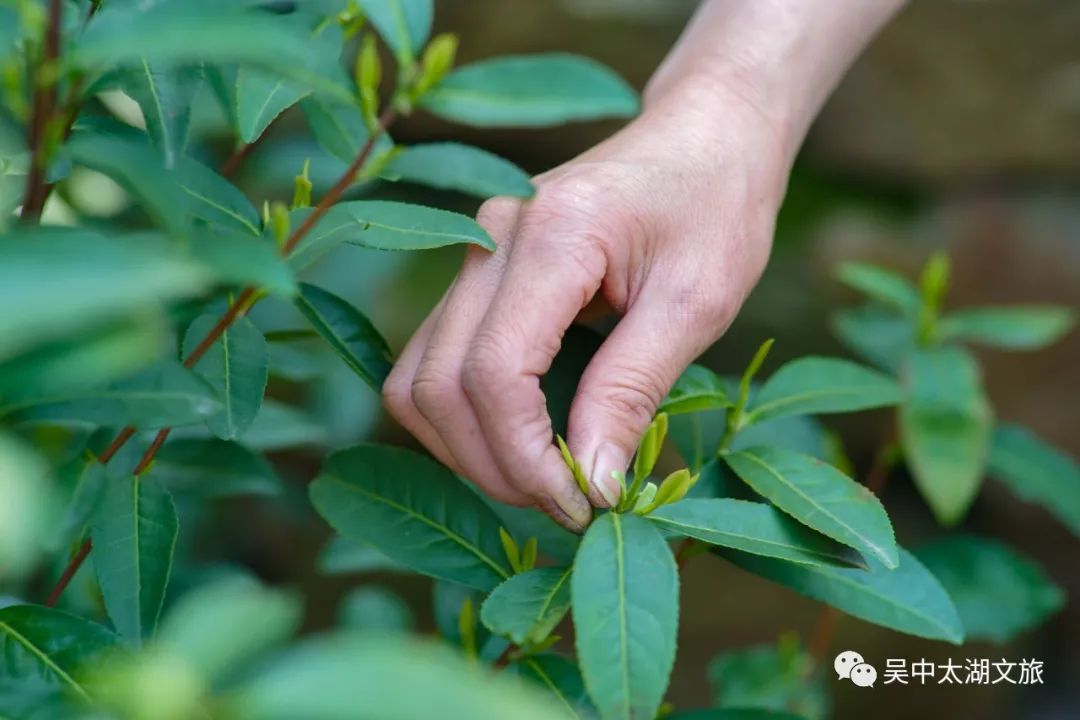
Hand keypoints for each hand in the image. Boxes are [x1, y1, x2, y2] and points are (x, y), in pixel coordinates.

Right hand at [383, 76, 787, 530]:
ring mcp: (472, 250)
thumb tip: (591, 484)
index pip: (492, 372)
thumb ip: (631, 391)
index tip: (583, 505)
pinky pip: (432, 359)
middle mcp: (489, 237)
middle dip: (494, 466)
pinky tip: (521, 437)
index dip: (525, 459)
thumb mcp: (697, 303)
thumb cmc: (717, 208)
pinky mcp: (475, 269)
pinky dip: (462, 414)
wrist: (703, 136)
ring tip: (543, 479)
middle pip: (438, 385)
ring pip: (418, 379)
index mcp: (551, 234)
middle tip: (569, 504)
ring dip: (467, 448)